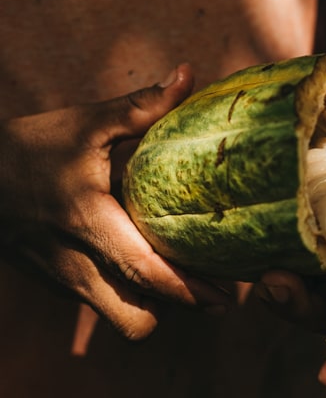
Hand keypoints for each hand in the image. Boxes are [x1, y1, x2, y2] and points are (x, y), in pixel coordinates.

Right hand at [0, 64, 229, 339]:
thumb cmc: (29, 149)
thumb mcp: (83, 124)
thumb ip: (138, 107)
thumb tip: (188, 76)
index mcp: (88, 222)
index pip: (143, 271)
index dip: (188, 290)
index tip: (225, 294)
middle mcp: (77, 264)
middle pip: (135, 321)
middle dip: (179, 311)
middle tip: (213, 291)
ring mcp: (66, 281)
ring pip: (122, 320)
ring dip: (157, 307)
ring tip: (186, 282)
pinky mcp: (60, 286)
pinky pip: (106, 307)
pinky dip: (134, 299)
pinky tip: (150, 273)